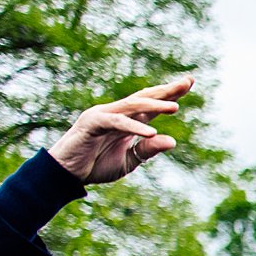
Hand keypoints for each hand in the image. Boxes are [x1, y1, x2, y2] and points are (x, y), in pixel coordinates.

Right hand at [47, 76, 191, 185]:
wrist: (67, 174)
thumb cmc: (95, 165)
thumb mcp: (129, 161)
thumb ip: (148, 149)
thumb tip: (172, 141)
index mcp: (127, 120)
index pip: (151, 104)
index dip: (169, 94)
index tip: (189, 83)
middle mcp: (116, 113)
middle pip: (144, 98)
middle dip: (166, 90)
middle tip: (187, 81)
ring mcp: (103, 115)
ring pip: (132, 106)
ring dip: (154, 106)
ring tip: (175, 107)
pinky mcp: (92, 123)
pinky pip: (116, 123)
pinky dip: (134, 127)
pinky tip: (151, 131)